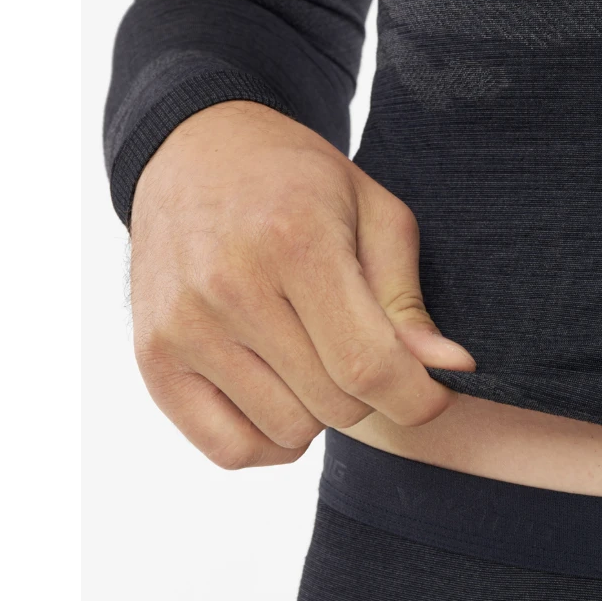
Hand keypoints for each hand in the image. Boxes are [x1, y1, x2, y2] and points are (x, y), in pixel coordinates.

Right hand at [128, 100, 474, 468]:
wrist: (193, 151)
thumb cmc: (296, 184)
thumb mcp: (372, 212)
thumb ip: (408, 297)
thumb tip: (449, 368)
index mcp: (293, 241)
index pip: (369, 366)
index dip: (417, 398)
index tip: (432, 394)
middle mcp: (229, 288)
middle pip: (335, 405)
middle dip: (369, 393)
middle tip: (358, 347)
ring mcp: (183, 327)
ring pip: (289, 432)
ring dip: (317, 412)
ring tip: (310, 357)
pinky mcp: (153, 359)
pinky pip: (230, 450)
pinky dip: (268, 440)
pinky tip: (279, 395)